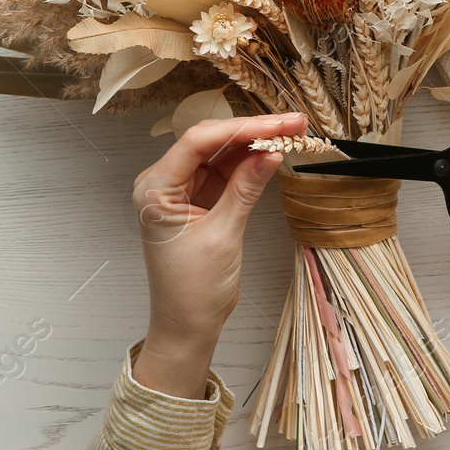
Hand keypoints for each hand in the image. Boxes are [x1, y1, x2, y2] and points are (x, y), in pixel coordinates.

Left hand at [129, 112, 305, 397]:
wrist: (187, 326)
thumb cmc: (193, 289)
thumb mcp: (223, 235)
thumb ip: (245, 189)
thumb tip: (271, 152)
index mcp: (156, 188)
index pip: (198, 142)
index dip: (241, 128)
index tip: (277, 124)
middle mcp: (164, 183)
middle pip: (211, 143)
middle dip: (252, 131)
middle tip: (293, 124)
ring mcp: (182, 191)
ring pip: (220, 155)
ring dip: (254, 144)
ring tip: (291, 133)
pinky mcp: (199, 201)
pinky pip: (225, 173)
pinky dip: (249, 164)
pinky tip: (273, 153)